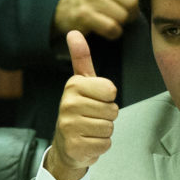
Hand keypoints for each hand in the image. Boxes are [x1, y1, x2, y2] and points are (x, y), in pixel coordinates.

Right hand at [46, 31, 119, 179]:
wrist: (66, 144)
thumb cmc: (80, 110)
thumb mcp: (81, 82)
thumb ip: (81, 58)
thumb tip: (73, 32)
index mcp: (73, 85)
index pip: (111, 90)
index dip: (108, 98)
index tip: (95, 100)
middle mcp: (68, 104)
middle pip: (112, 110)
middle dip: (107, 116)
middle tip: (92, 117)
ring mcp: (69, 126)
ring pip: (109, 127)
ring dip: (104, 131)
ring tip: (90, 129)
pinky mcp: (74, 146)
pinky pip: (105, 144)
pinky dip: (100, 145)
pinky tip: (88, 142)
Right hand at [53, 0, 138, 40]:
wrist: (64, 10)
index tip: (128, 3)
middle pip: (134, 2)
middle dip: (131, 13)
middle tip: (119, 14)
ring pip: (124, 16)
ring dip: (121, 23)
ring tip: (110, 19)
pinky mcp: (83, 14)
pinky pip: (112, 28)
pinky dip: (113, 33)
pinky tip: (105, 28)